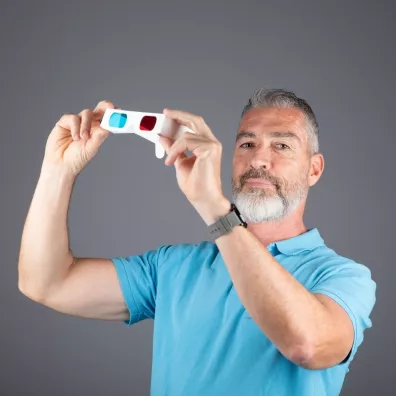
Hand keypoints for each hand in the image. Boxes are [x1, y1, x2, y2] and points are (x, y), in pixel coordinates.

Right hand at [42, 100, 117, 176]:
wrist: (61, 164)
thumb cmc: (77, 158)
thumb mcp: (92, 148)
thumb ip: (99, 136)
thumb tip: (108, 127)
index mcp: (98, 130)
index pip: (107, 119)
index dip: (113, 114)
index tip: (119, 111)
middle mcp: (89, 124)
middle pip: (99, 110)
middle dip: (105, 106)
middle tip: (110, 107)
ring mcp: (78, 122)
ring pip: (87, 113)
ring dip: (87, 125)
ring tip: (84, 138)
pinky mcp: (65, 122)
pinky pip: (73, 118)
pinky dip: (75, 127)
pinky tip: (75, 137)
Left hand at [158, 108, 229, 222]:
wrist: (203, 198)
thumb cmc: (195, 185)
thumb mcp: (179, 162)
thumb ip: (173, 149)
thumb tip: (163, 138)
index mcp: (206, 144)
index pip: (194, 124)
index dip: (182, 117)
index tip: (168, 115)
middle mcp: (211, 142)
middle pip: (196, 120)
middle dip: (179, 115)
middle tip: (165, 113)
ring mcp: (212, 145)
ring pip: (186, 134)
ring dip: (172, 146)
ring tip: (168, 159)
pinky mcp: (210, 149)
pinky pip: (185, 142)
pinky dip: (175, 150)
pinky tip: (171, 161)